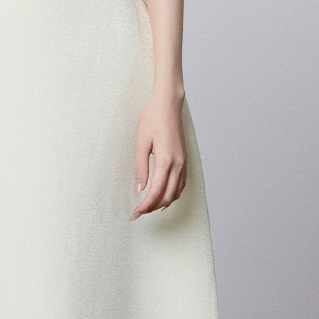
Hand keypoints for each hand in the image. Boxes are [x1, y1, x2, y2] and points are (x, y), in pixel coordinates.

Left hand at [130, 91, 186, 219]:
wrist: (169, 104)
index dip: (144, 206)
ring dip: (162, 202)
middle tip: (138, 213)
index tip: (134, 213)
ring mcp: (183, 162)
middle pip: (166, 196)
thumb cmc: (153, 119)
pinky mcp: (184, 159)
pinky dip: (172, 194)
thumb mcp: (141, 143)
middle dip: (152, 208)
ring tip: (147, 207)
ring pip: (176, 192)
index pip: (155, 192)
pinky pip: (181, 184)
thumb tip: (139, 189)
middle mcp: (178, 164)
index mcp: (166, 160)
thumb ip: (140, 168)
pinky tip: (162, 195)